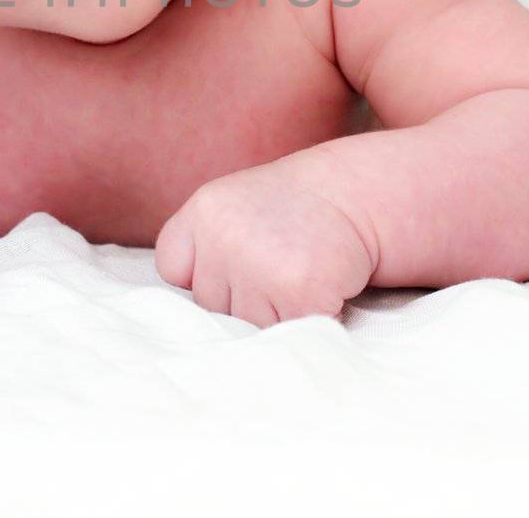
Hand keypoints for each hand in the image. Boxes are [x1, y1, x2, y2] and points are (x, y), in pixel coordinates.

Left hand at [154, 158, 375, 327]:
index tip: (234, 260)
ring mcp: (259, 264)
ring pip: (247, 325)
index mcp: (204, 210)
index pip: (173, 268)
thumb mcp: (232, 208)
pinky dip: (303, 320)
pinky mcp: (297, 291)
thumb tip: (192, 323)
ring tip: (296, 276)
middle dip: (241, 297)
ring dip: (274, 313)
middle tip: (277, 264)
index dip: (203, 273)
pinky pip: (285, 333)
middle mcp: (224, 235)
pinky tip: (317, 289)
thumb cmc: (292, 211)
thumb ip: (201, 248)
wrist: (355, 194)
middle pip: (211, 305)